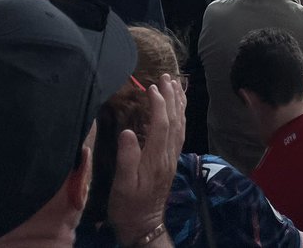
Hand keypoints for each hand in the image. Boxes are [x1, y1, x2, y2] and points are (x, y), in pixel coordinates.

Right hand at [108, 77, 186, 242]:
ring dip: (179, 104)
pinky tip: (178, 108)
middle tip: (166, 77)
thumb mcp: (122, 186)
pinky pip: (180, 133)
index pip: (162, 125)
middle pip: (174, 121)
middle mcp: (168, 156)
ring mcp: (172, 158)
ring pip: (180, 125)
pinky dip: (180, 116)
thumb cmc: (128, 206)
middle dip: (171, 97)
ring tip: (176, 84)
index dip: (159, 105)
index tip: (152, 88)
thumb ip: (126, 159)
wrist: (144, 226)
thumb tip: (127, 132)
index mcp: (156, 159)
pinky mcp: (171, 161)